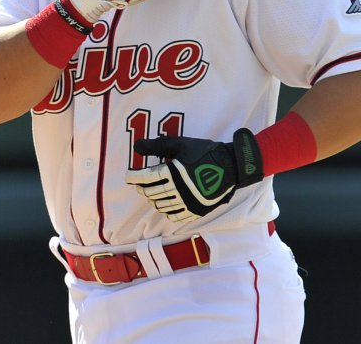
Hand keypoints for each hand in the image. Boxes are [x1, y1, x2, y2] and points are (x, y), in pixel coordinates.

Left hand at [126, 129, 263, 222]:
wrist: (231, 166)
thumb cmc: (205, 152)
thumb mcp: (181, 144)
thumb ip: (157, 146)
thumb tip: (137, 146)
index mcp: (174, 172)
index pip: (147, 177)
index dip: (135, 177)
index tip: (129, 175)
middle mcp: (179, 189)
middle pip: (152, 192)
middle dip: (142, 188)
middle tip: (139, 183)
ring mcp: (187, 201)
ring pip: (161, 205)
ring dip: (152, 199)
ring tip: (151, 193)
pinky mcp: (196, 210)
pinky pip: (176, 216)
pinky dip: (166, 211)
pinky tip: (164, 205)